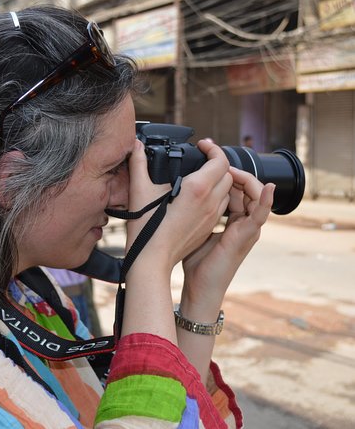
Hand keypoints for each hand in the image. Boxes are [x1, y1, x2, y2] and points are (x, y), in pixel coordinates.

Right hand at [126, 139, 232, 272]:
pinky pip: (220, 207)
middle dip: (216, 164)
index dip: (213, 148)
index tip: (202, 146)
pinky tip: (196, 199)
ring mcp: (211, 216)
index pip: (220, 160)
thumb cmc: (145, 228)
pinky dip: (214, 197)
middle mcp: (210, 201)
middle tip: (200, 161)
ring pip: (226, 191)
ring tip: (200, 178)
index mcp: (197, 188)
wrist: (152, 260)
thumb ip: (138, 163)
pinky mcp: (208, 228)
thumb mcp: (139, 191)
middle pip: (227, 174)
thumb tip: (136, 145)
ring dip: (218, 181)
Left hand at [180, 167, 274, 312]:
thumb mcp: (193, 228)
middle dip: (235, 171)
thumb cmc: (195, 261)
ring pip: (256, 195)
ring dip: (246, 179)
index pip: (235, 188)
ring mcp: (248, 228)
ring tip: (231, 168)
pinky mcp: (247, 235)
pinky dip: (266, 199)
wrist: (200, 286)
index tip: (209, 159)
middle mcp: (243, 221)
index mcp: (232, 218)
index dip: (226, 173)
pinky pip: (261, 213)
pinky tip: (268, 187)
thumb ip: (192, 210)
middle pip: (246, 187)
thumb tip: (177, 193)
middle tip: (218, 158)